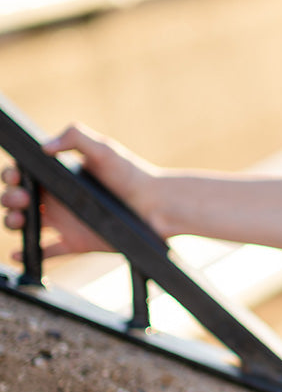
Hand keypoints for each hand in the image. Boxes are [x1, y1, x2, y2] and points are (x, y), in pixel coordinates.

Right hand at [1, 123, 159, 259]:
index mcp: (60, 176)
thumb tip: (44, 146)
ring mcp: (65, 222)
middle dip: (9, 198)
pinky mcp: (76, 242)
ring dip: (14, 222)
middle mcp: (58, 199)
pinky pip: (47, 251)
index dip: (12, 175)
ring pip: (27, 225)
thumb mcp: (103, 149)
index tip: (15, 176)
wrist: (156, 206)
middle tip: (21, 198)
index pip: (24, 174)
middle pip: (18, 199)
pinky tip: (21, 254)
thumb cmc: (131, 175)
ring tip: (18, 220)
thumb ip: (75, 137)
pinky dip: (30, 255)